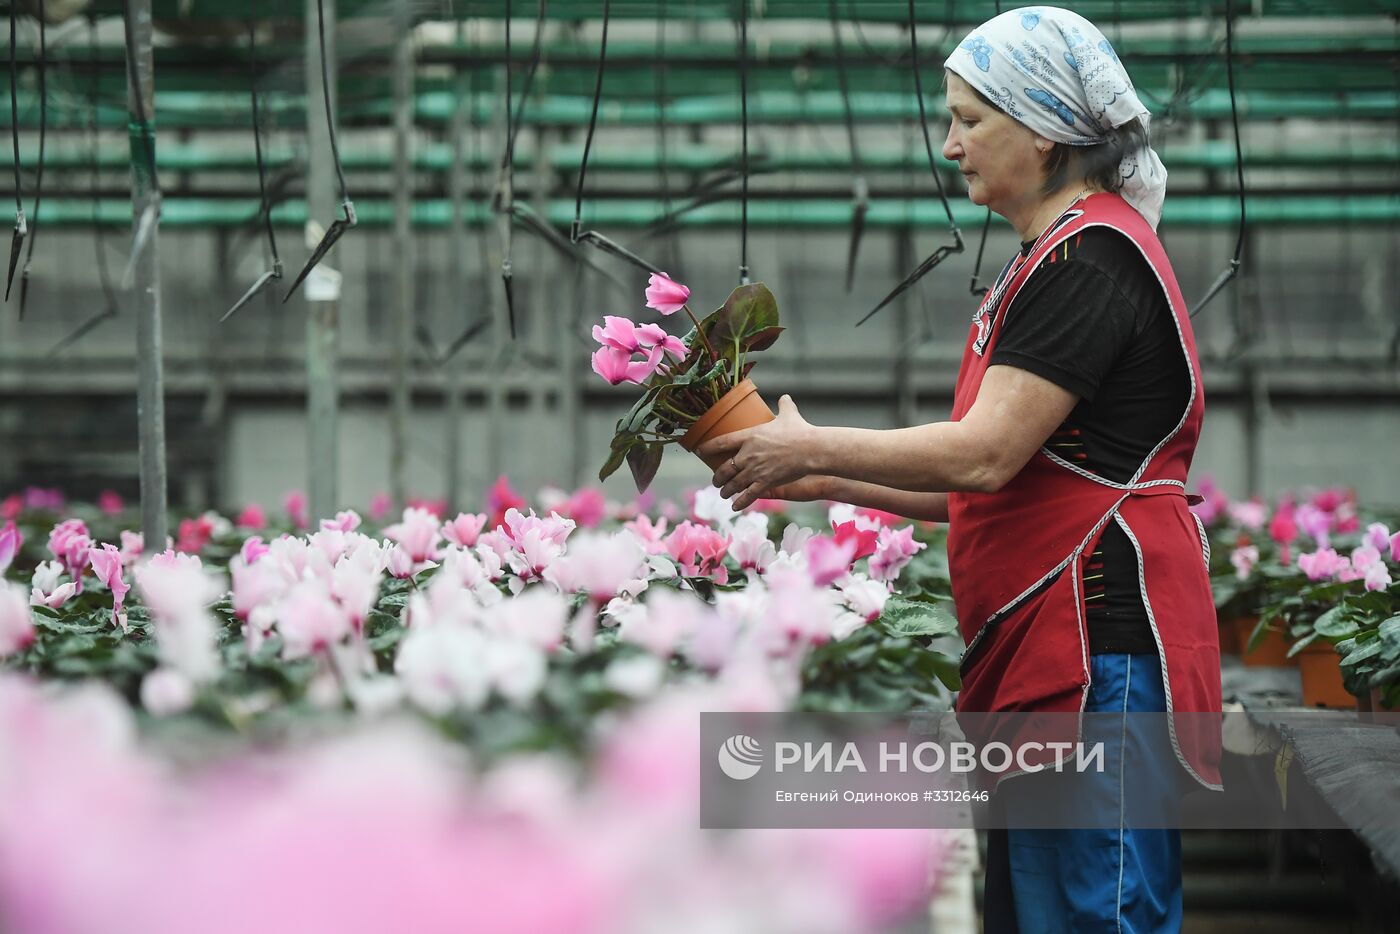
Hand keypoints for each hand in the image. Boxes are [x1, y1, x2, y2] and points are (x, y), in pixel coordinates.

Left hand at [699, 395, 819, 509]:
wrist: (811, 448)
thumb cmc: (800, 430)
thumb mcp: (789, 414)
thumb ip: (784, 406)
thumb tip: (786, 397)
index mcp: (749, 436)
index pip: (721, 442)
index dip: (707, 448)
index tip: (700, 451)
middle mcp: (748, 454)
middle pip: (724, 468)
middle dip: (717, 477)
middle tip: (715, 481)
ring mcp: (755, 470)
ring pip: (733, 484)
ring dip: (726, 490)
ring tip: (723, 494)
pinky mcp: (765, 482)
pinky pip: (748, 495)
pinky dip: (740, 503)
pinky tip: (734, 507)